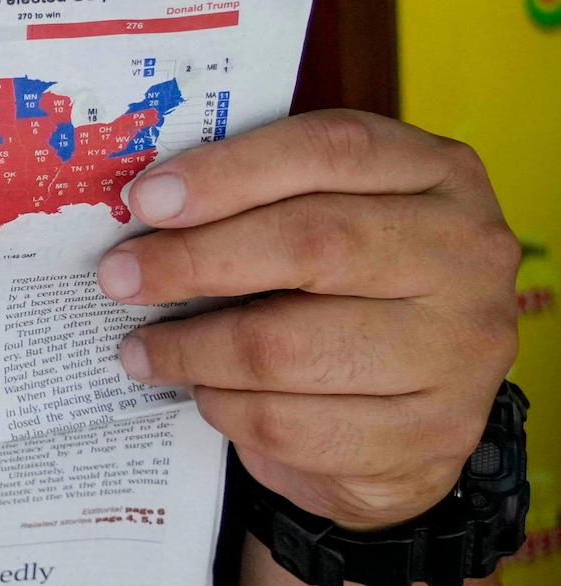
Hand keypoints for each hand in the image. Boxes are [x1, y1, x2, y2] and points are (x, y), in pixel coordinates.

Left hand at [103, 111, 518, 530]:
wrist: (413, 415)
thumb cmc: (346, 293)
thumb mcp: (324, 220)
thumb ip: (260, 201)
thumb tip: (141, 206)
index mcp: (440, 174)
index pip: (331, 150)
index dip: (228, 172)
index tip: (144, 199)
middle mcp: (467, 255)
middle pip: (312, 244)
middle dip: (194, 261)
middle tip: (118, 277)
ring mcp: (459, 351)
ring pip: (288, 347)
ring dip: (192, 350)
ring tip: (141, 348)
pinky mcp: (431, 436)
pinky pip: (292, 424)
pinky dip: (227, 409)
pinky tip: (205, 393)